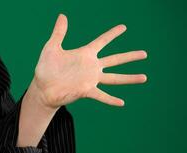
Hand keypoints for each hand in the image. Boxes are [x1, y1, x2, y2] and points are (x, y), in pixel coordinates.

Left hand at [33, 14, 147, 108]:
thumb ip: (59, 33)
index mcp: (84, 54)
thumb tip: (62, 15)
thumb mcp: (52, 47)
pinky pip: (101, 95)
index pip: (102, 41)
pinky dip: (111, 99)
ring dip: (129, 78)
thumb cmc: (46, 68)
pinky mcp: (86, 91)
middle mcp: (91, 67)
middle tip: (145, 54)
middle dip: (130, 57)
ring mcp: (90, 79)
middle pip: (115, 60)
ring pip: (114, 78)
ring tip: (144, 77)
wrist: (42, 87)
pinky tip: (122, 102)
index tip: (124, 27)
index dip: (112, 34)